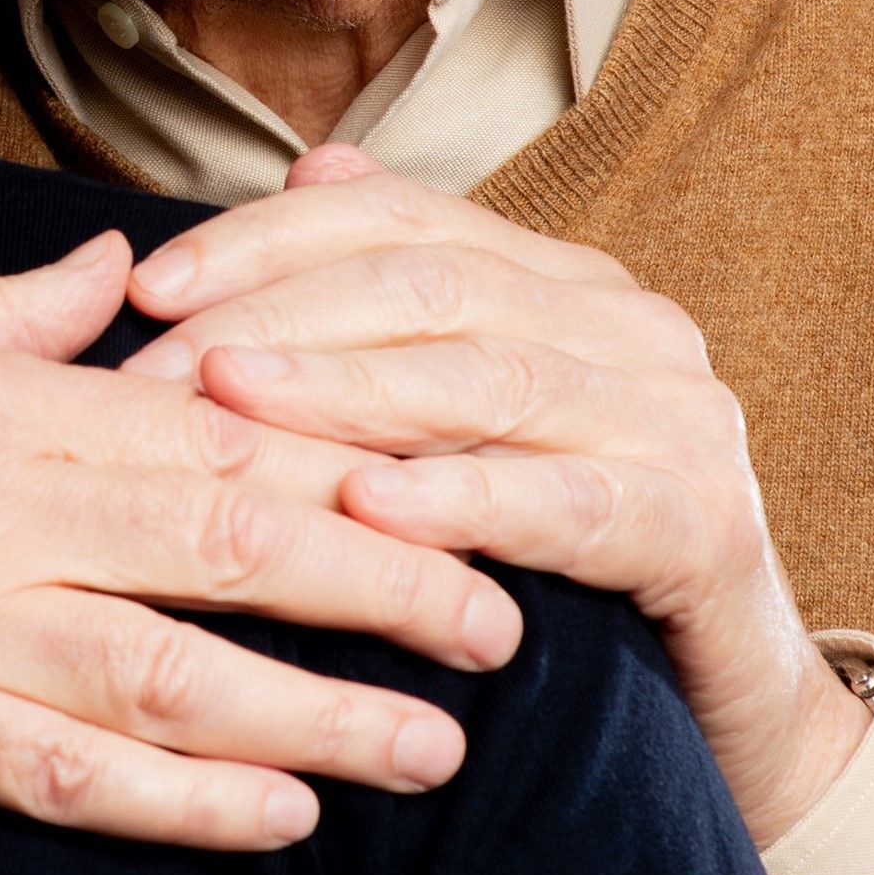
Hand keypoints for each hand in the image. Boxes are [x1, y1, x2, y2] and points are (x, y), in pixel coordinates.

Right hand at [0, 229, 522, 850]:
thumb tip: (113, 284)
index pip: (211, 430)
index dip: (353, 466)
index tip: (456, 487)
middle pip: (228, 550)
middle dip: (384, 592)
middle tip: (508, 631)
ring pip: (166, 679)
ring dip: (317, 720)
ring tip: (435, 750)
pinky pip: (46, 771)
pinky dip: (172, 802)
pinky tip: (268, 818)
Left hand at [116, 149, 867, 849]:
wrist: (728, 710)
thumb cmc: (562, 568)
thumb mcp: (469, 427)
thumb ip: (401, 309)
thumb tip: (313, 164)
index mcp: (566, 285)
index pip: (398, 221)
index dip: (265, 241)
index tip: (145, 288)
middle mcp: (629, 330)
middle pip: (429, 287)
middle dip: (278, 317)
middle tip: (160, 365)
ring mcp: (678, 421)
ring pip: (487, 377)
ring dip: (343, 390)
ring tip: (232, 402)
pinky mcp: (703, 527)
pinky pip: (564, 503)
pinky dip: (461, 501)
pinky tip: (369, 508)